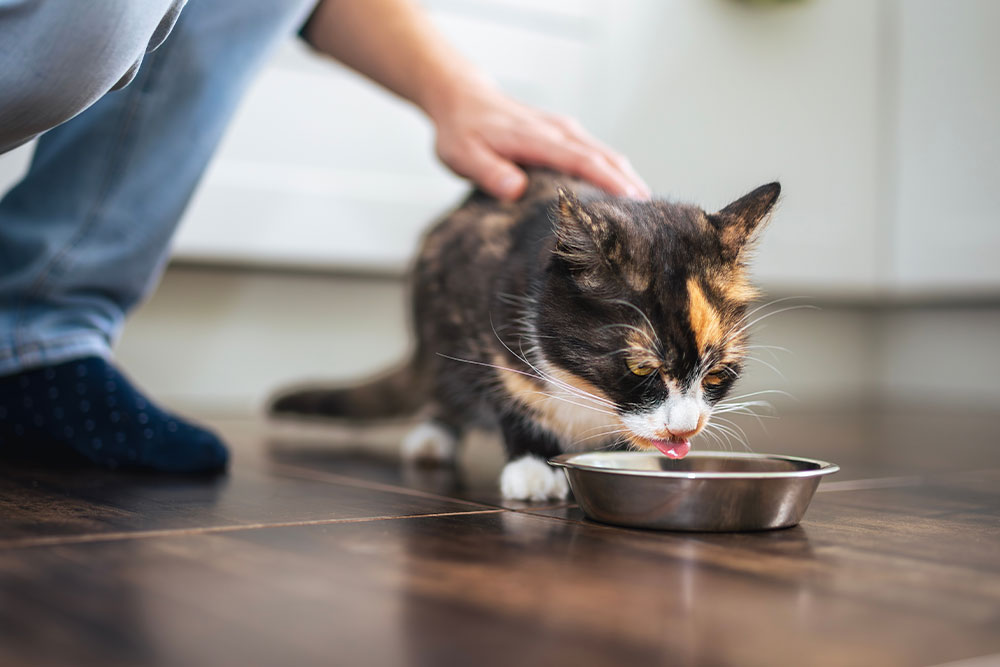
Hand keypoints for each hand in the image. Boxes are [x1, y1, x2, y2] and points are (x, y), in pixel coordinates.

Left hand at [428, 83, 649, 200]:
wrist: (463, 100)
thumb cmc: (462, 132)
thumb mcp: (462, 155)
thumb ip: (488, 172)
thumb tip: (516, 190)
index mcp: (537, 138)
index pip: (581, 160)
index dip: (609, 182)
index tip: (633, 203)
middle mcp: (559, 131)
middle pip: (606, 158)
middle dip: (631, 186)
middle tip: (653, 222)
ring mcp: (566, 131)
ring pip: (608, 155)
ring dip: (629, 181)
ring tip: (648, 216)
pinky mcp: (567, 135)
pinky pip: (599, 154)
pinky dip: (617, 173)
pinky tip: (626, 196)